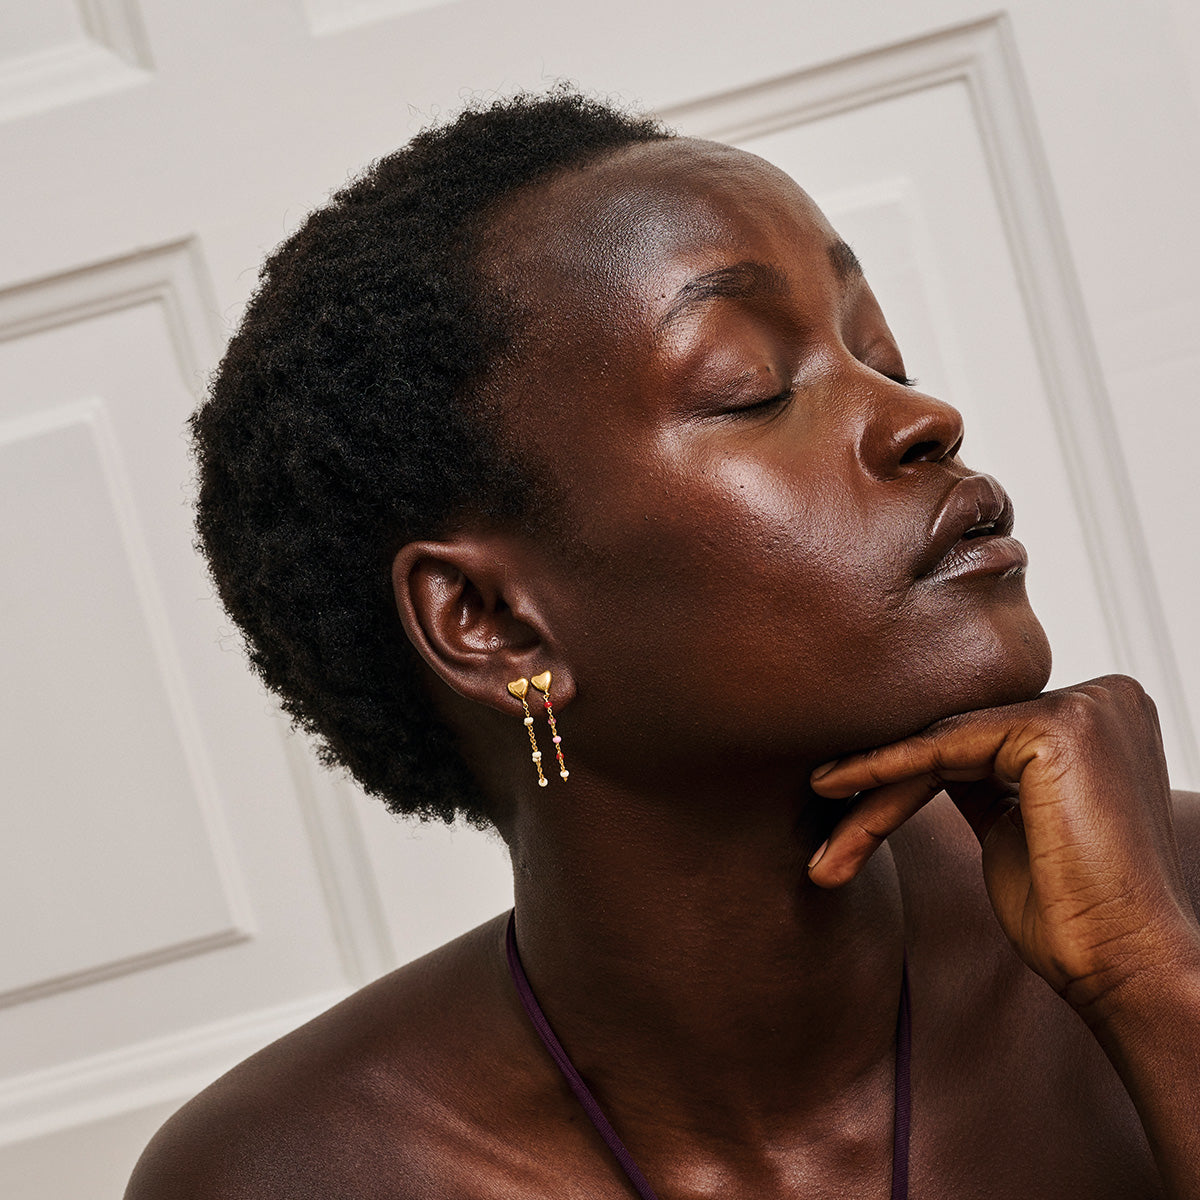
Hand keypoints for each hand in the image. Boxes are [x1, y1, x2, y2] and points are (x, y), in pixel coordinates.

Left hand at [807, 675, 1199, 1015]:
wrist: (1129, 969)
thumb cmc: (1074, 913)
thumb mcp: (1017, 822)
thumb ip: (981, 776)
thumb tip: (923, 755)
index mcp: (1102, 714)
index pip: (977, 735)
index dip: (904, 774)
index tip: (840, 806)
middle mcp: (1103, 696)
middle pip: (956, 735)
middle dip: (881, 786)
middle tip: (823, 839)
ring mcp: (1085, 706)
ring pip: (941, 742)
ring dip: (870, 795)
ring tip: (822, 849)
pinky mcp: (1057, 728)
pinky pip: (943, 748)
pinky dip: (883, 773)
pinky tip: (835, 788)